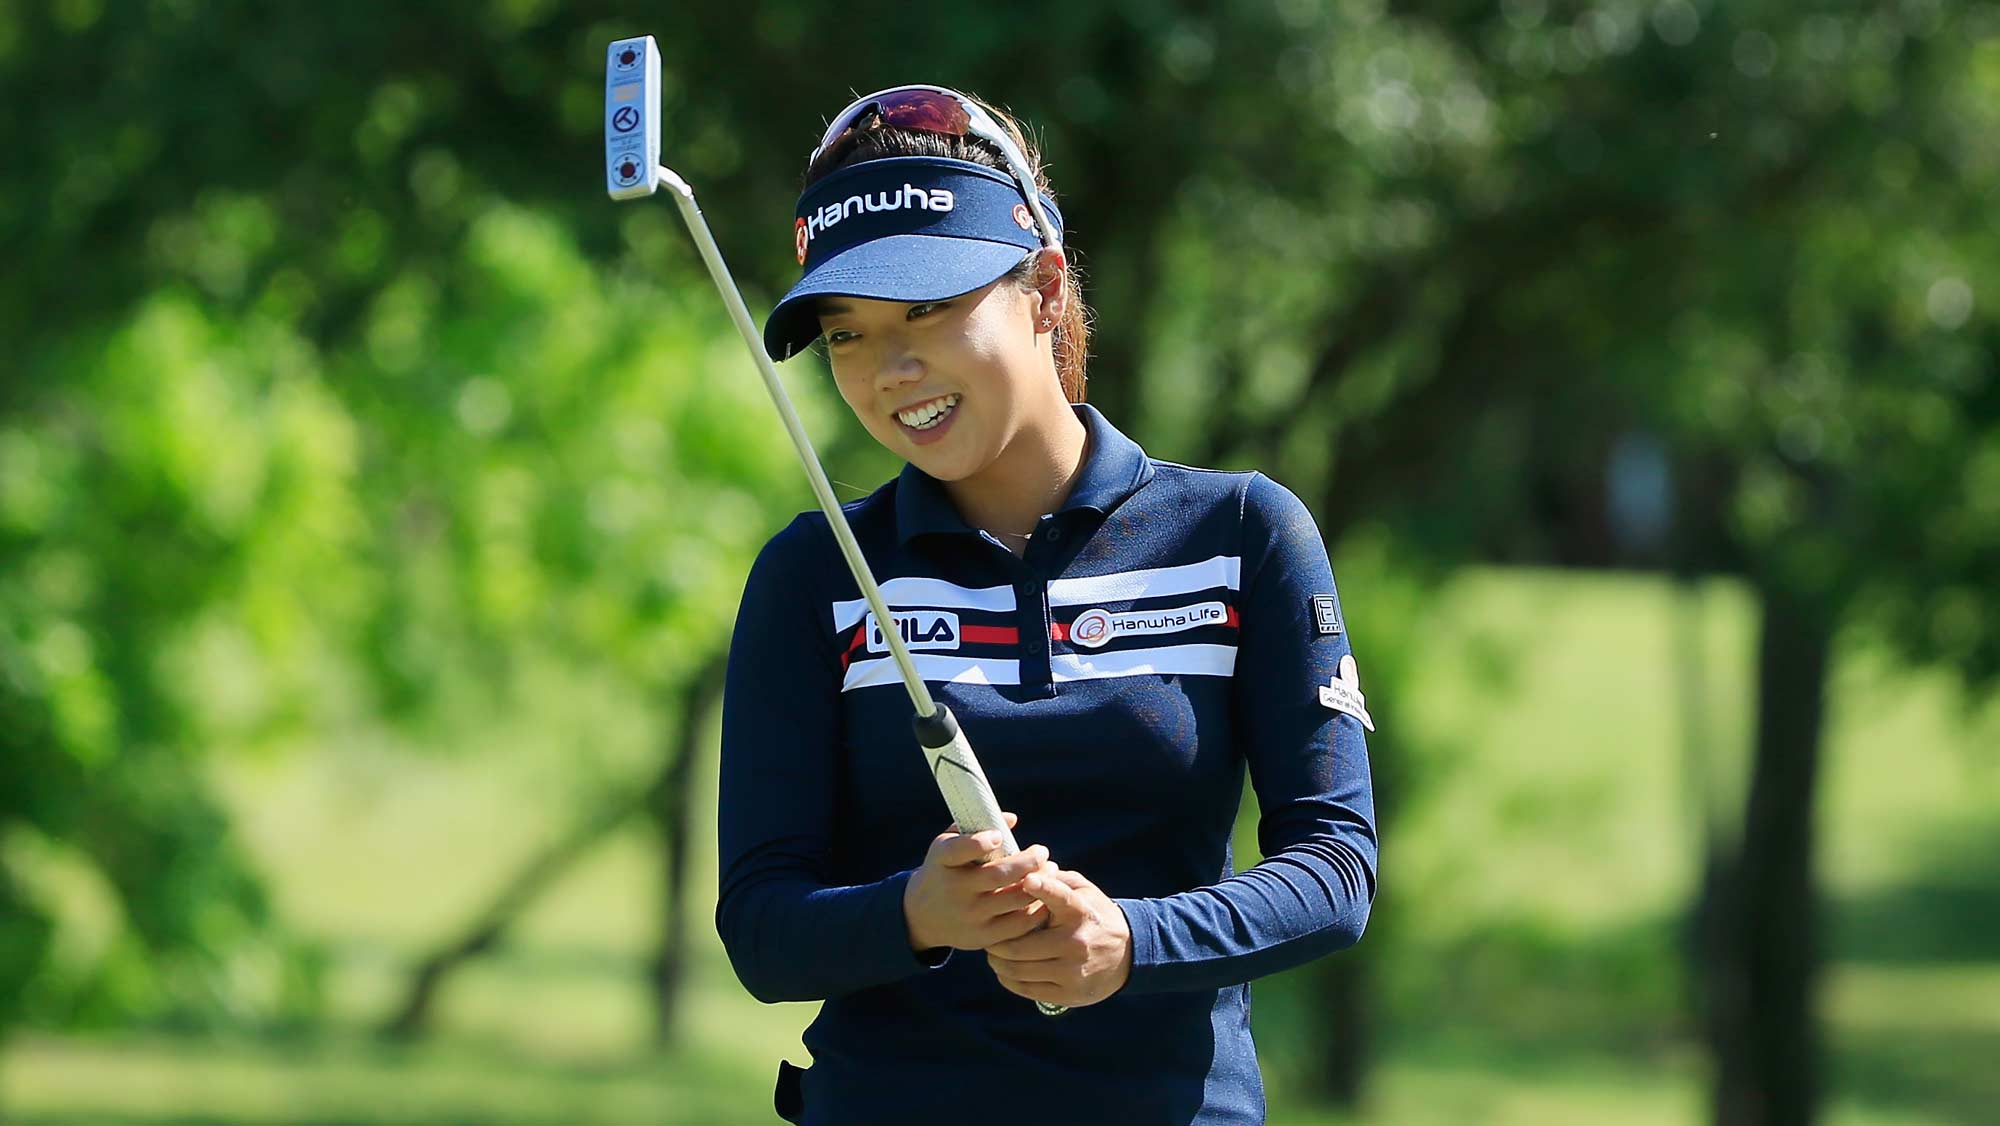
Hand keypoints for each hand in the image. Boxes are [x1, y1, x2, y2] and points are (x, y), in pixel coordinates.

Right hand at [903, 812, 1054, 952]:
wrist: (922, 916)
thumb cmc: (944, 870)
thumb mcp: (947, 846)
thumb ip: (975, 830)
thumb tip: (1012, 819)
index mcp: (942, 861)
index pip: (959, 850)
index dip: (980, 842)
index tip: (998, 836)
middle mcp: (954, 890)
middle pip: (998, 876)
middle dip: (1028, 862)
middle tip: (1042, 851)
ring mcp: (969, 916)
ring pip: (1014, 900)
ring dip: (1038, 883)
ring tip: (1050, 870)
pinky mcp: (983, 937)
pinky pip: (1018, 924)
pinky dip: (1036, 909)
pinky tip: (1043, 895)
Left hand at [986, 866, 1131, 1007]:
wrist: (1125, 955)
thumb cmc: (1092, 915)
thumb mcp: (1083, 891)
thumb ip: (1055, 879)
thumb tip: (1023, 870)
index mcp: (1080, 912)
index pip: (1060, 897)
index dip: (1043, 887)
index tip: (1028, 879)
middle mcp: (1076, 942)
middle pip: (1019, 945)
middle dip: (996, 941)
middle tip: (988, 935)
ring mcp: (1072, 971)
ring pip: (1018, 970)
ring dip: (998, 961)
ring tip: (993, 953)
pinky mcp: (1068, 994)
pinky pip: (1026, 988)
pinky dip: (1008, 979)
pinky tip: (1004, 969)